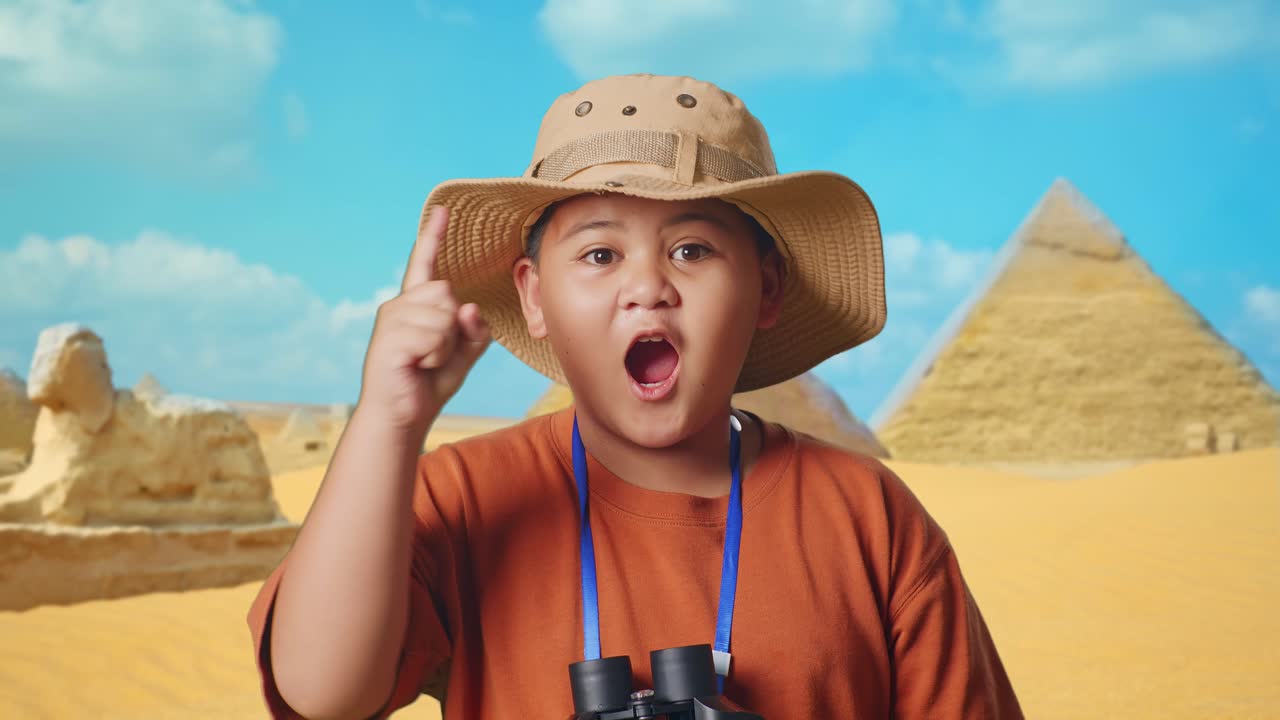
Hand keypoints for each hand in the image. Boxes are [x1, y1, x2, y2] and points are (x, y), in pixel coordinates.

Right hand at [356, 206, 489, 432]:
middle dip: (453, 326)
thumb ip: (475, 330)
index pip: (426, 264)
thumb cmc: (429, 384)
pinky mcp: (389, 338)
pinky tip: (417, 366)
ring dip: (445, 345)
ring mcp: (391, 320)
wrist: (401, 418)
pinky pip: (435, 336)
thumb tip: (470, 307)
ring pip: (444, 315)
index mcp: (415, 306)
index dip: (433, 236)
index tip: (443, 210)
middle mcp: (399, 306)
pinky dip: (436, 356)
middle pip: (446, 291)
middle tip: (434, 354)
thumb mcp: (463, 354)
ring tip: (424, 362)